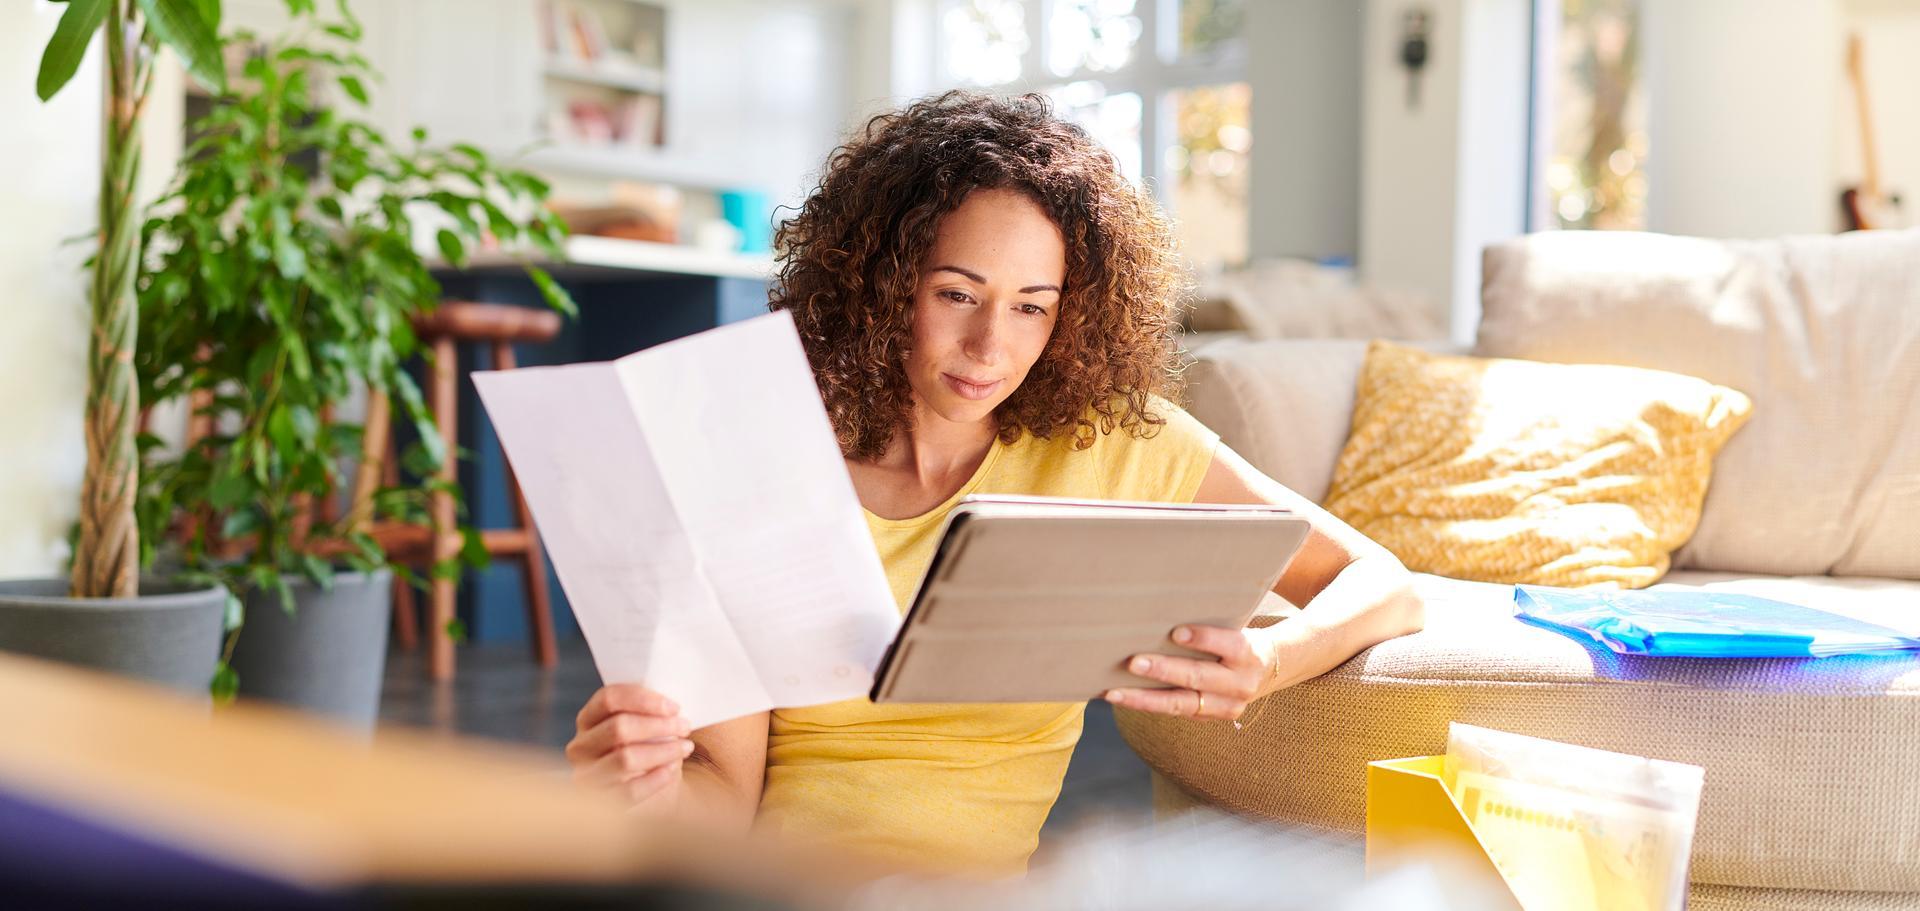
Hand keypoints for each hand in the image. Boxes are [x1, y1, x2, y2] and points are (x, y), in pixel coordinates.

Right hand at [566, 683, 694, 810]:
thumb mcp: (646, 726)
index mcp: (588, 718)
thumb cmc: (650, 749)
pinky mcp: (600, 802)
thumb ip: (651, 710)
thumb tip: (671, 706)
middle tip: (684, 727)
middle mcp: (580, 746)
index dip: (643, 699)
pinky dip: (655, 779)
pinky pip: (630, 790)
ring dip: (662, 751)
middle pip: (618, 728)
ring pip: (625, 759)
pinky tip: (671, 770)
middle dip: (658, 726)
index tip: (674, 707)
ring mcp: (586, 775)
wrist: (651, 790)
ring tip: (684, 748)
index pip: (608, 699)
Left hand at [1105, 625, 1269, 721]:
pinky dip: (1146, 705)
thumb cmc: (1237, 638)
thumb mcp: (1235, 625)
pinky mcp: (1210, 718)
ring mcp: (1226, 706)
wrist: (1268, 669)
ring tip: (1114, 692)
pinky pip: (1175, 713)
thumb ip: (1210, 621)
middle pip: (1198, 677)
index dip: (1203, 639)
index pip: (1228, 644)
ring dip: (1145, 698)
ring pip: (1182, 704)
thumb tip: (1161, 607)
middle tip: (1132, 663)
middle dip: (1163, 670)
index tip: (1175, 632)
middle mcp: (1239, 683)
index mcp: (1248, 653)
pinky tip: (1121, 697)